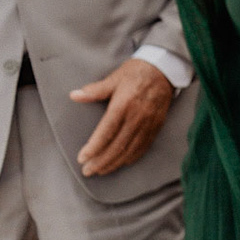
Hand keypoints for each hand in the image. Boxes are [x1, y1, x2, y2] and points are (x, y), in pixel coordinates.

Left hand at [70, 58, 175, 176]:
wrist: (164, 68)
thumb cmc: (136, 72)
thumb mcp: (114, 78)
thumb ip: (95, 90)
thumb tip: (74, 95)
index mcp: (123, 105)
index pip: (106, 132)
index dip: (94, 148)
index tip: (82, 158)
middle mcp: (137, 117)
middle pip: (117, 145)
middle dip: (101, 161)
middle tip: (87, 170)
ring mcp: (148, 122)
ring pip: (131, 149)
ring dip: (115, 163)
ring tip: (101, 170)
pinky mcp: (157, 125)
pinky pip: (144, 145)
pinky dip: (132, 157)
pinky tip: (123, 163)